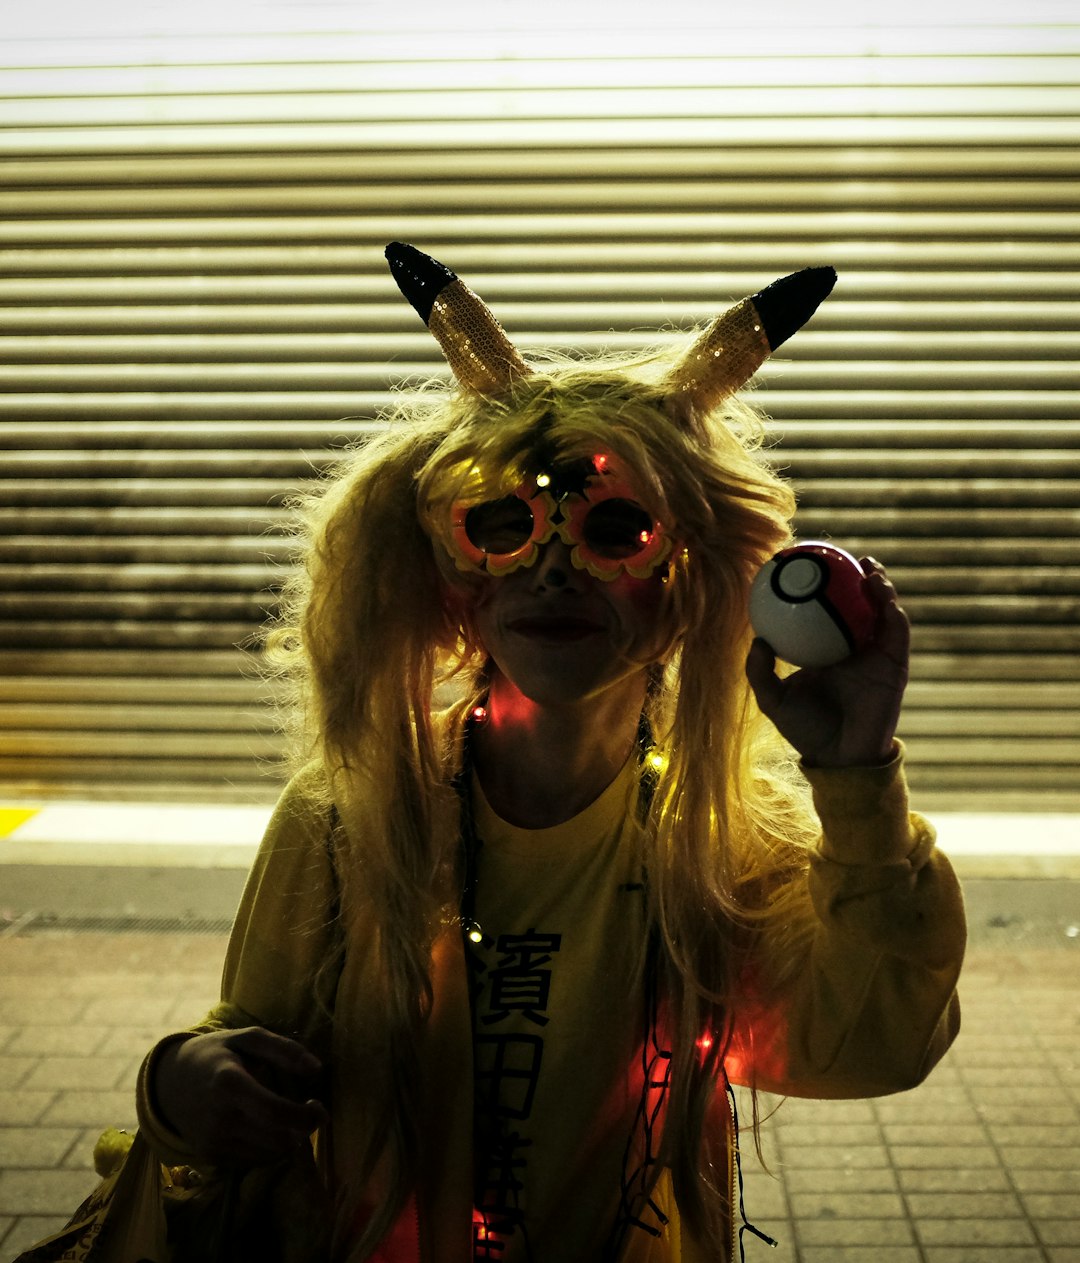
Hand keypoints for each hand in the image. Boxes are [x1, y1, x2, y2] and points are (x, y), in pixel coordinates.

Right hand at [152, 1026, 327, 1166]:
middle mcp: (220, 1118)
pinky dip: (269, 1148)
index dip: (305, 1116)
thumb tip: (317, 1068)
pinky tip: (268, 1127)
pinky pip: (253, 1161)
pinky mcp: (211, 1156)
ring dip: (289, 1140)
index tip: (318, 1106)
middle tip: (311, 1113)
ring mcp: (213, 1141)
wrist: (169, 1082)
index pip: (275, 1113)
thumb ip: (284, 1049)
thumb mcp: (247, 1038)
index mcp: (229, 1084)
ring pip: (269, 1155)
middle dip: (303, 1130)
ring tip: (289, 1118)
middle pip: (277, 1139)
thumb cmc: (216, 1054)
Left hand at [745, 557, 909, 767]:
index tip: (805, 564)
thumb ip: (760, 671)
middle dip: (851, 577)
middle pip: (854, 604)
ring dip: (879, 586)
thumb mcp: (773, 699)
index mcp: (824, 650)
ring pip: (880, 612)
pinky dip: (892, 610)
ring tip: (868, 567)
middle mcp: (851, 648)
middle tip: (838, 556)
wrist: (840, 758)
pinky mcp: (895, 665)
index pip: (823, 611)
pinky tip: (882, 596)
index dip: (818, 588)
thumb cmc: (804, 730)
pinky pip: (897, 632)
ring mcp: (875, 655)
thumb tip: (758, 638)